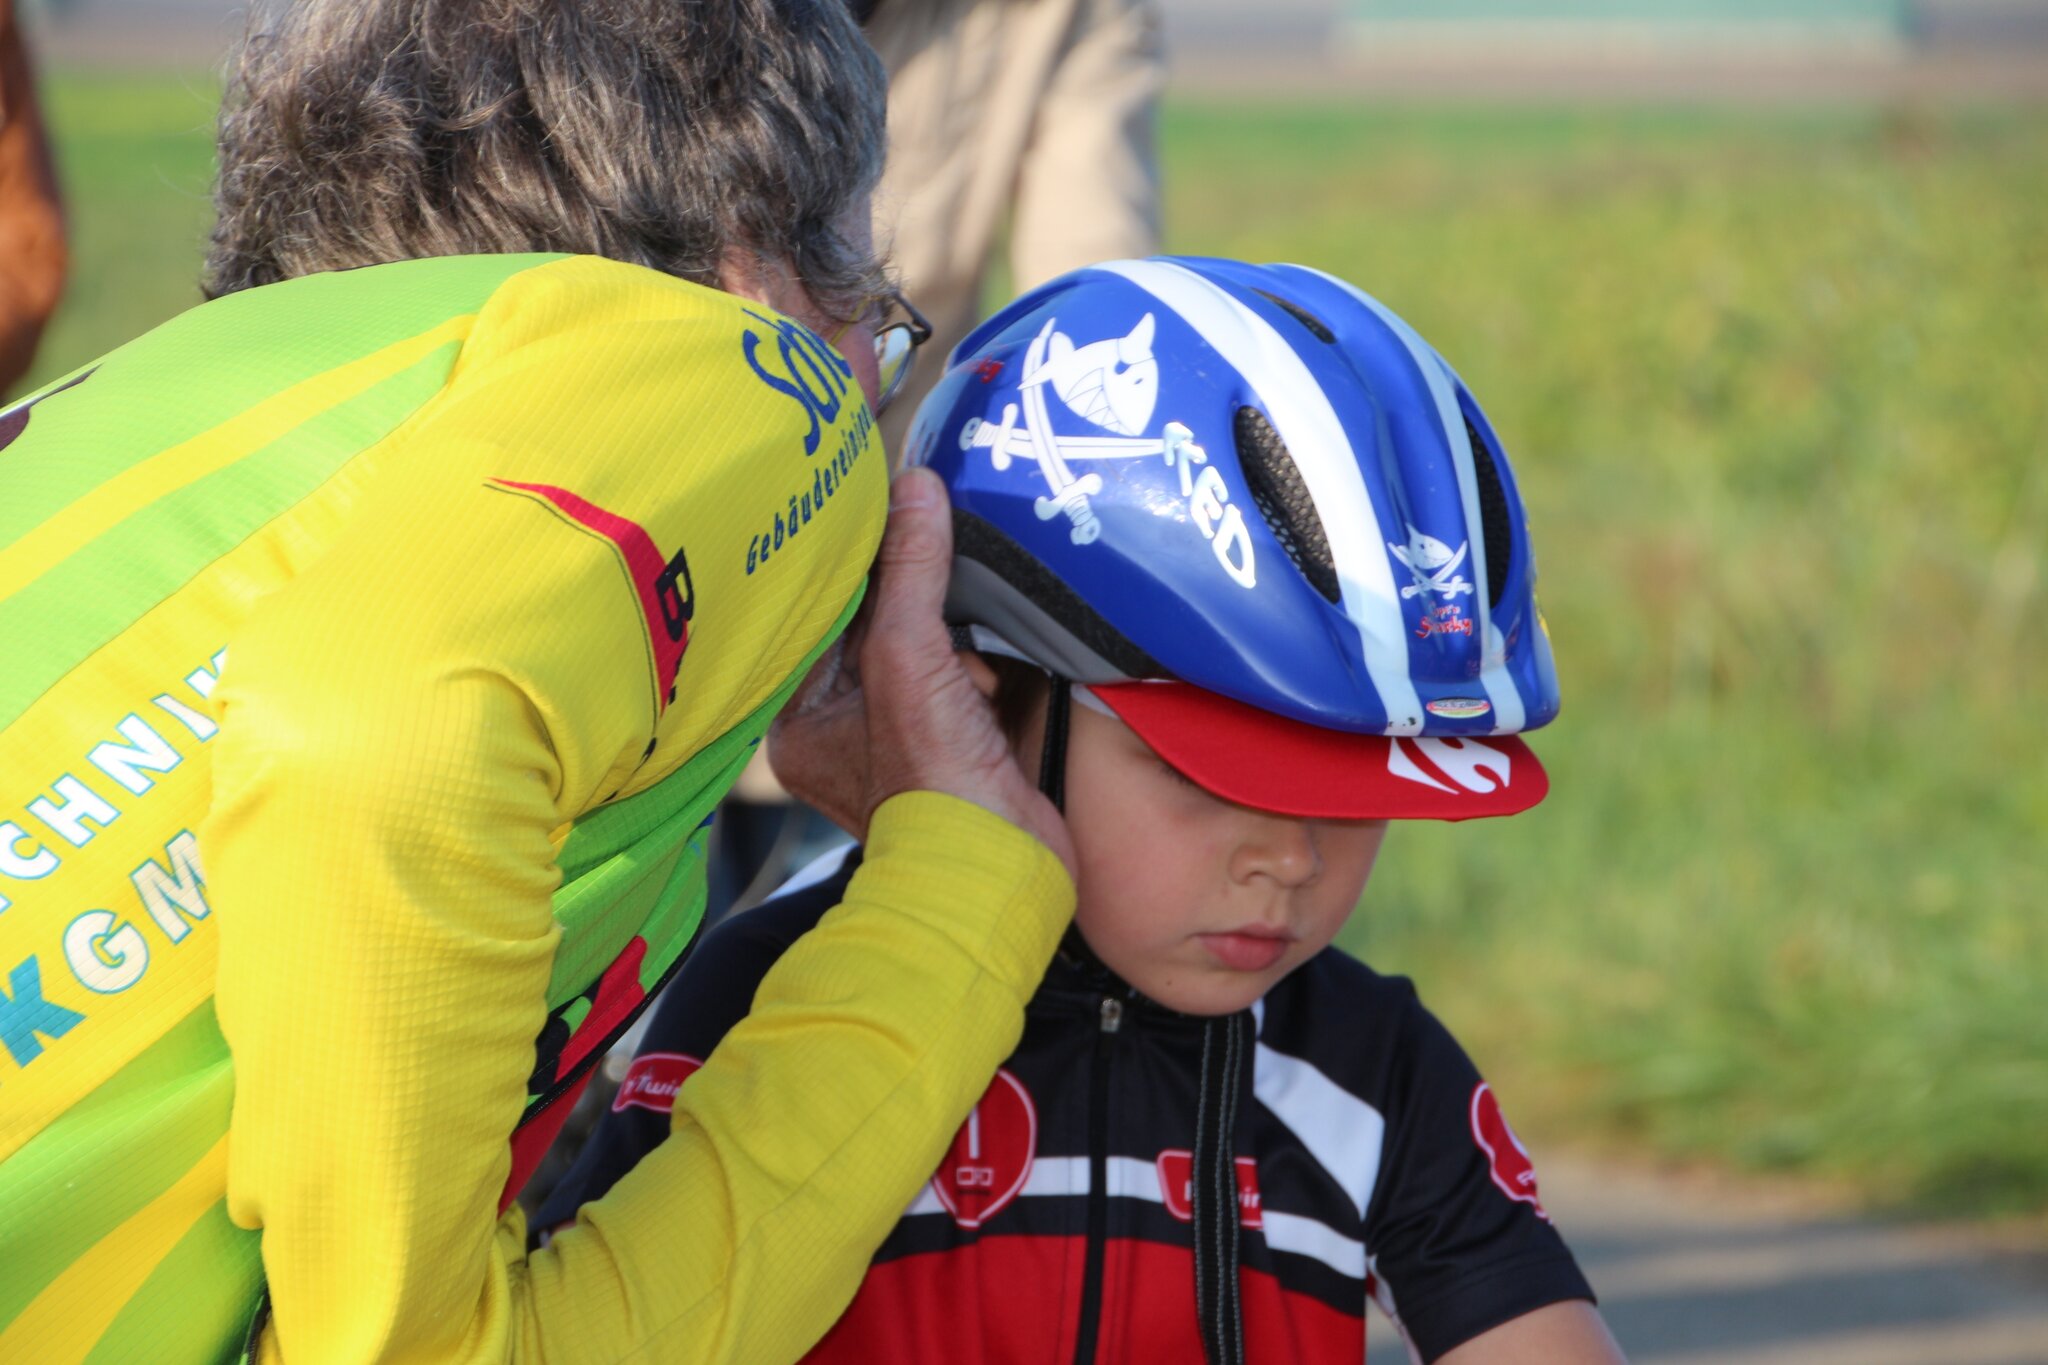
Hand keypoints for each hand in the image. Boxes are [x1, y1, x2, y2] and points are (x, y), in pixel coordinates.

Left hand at [770, 470, 1075, 877]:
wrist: (1000, 869)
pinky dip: (975, 666)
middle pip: (868, 633)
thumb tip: (914, 486)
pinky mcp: (948, 750)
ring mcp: (894, 746)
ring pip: (916, 655)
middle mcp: (838, 734)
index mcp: (799, 722)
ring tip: (964, 631)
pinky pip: (954, 682)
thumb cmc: (933, 783)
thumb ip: (910, 571)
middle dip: (907, 600)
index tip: (871, 510)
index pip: (815, 619)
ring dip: (947, 635)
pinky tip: (990, 668)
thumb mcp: (911, 656)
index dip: (847, 568)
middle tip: (927, 547)